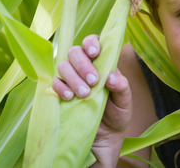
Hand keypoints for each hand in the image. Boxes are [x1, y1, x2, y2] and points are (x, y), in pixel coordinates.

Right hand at [52, 34, 131, 166]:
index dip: (91, 43)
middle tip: (93, 81)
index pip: (92, 43)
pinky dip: (60, 88)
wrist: (106, 137)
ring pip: (63, 66)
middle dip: (83, 64)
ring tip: (84, 94)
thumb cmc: (117, 113)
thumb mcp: (125, 101)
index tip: (94, 53)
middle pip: (74, 52)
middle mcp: (84, 67)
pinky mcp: (60, 93)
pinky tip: (69, 97)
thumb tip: (111, 76)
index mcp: (101, 63)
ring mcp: (71, 79)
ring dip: (73, 78)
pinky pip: (54, 83)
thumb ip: (122, 87)